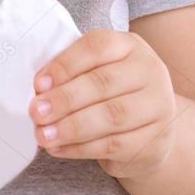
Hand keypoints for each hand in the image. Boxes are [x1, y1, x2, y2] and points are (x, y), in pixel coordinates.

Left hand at [28, 29, 177, 179]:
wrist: (151, 127)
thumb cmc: (112, 91)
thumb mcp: (96, 70)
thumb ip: (71, 72)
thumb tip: (39, 89)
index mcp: (129, 45)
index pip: (96, 47)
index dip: (65, 65)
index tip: (38, 83)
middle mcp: (149, 72)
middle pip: (103, 83)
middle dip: (64, 99)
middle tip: (37, 112)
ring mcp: (158, 107)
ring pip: (110, 117)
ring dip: (71, 128)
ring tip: (44, 134)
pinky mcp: (155, 142)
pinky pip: (114, 145)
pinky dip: (81, 148)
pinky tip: (59, 148)